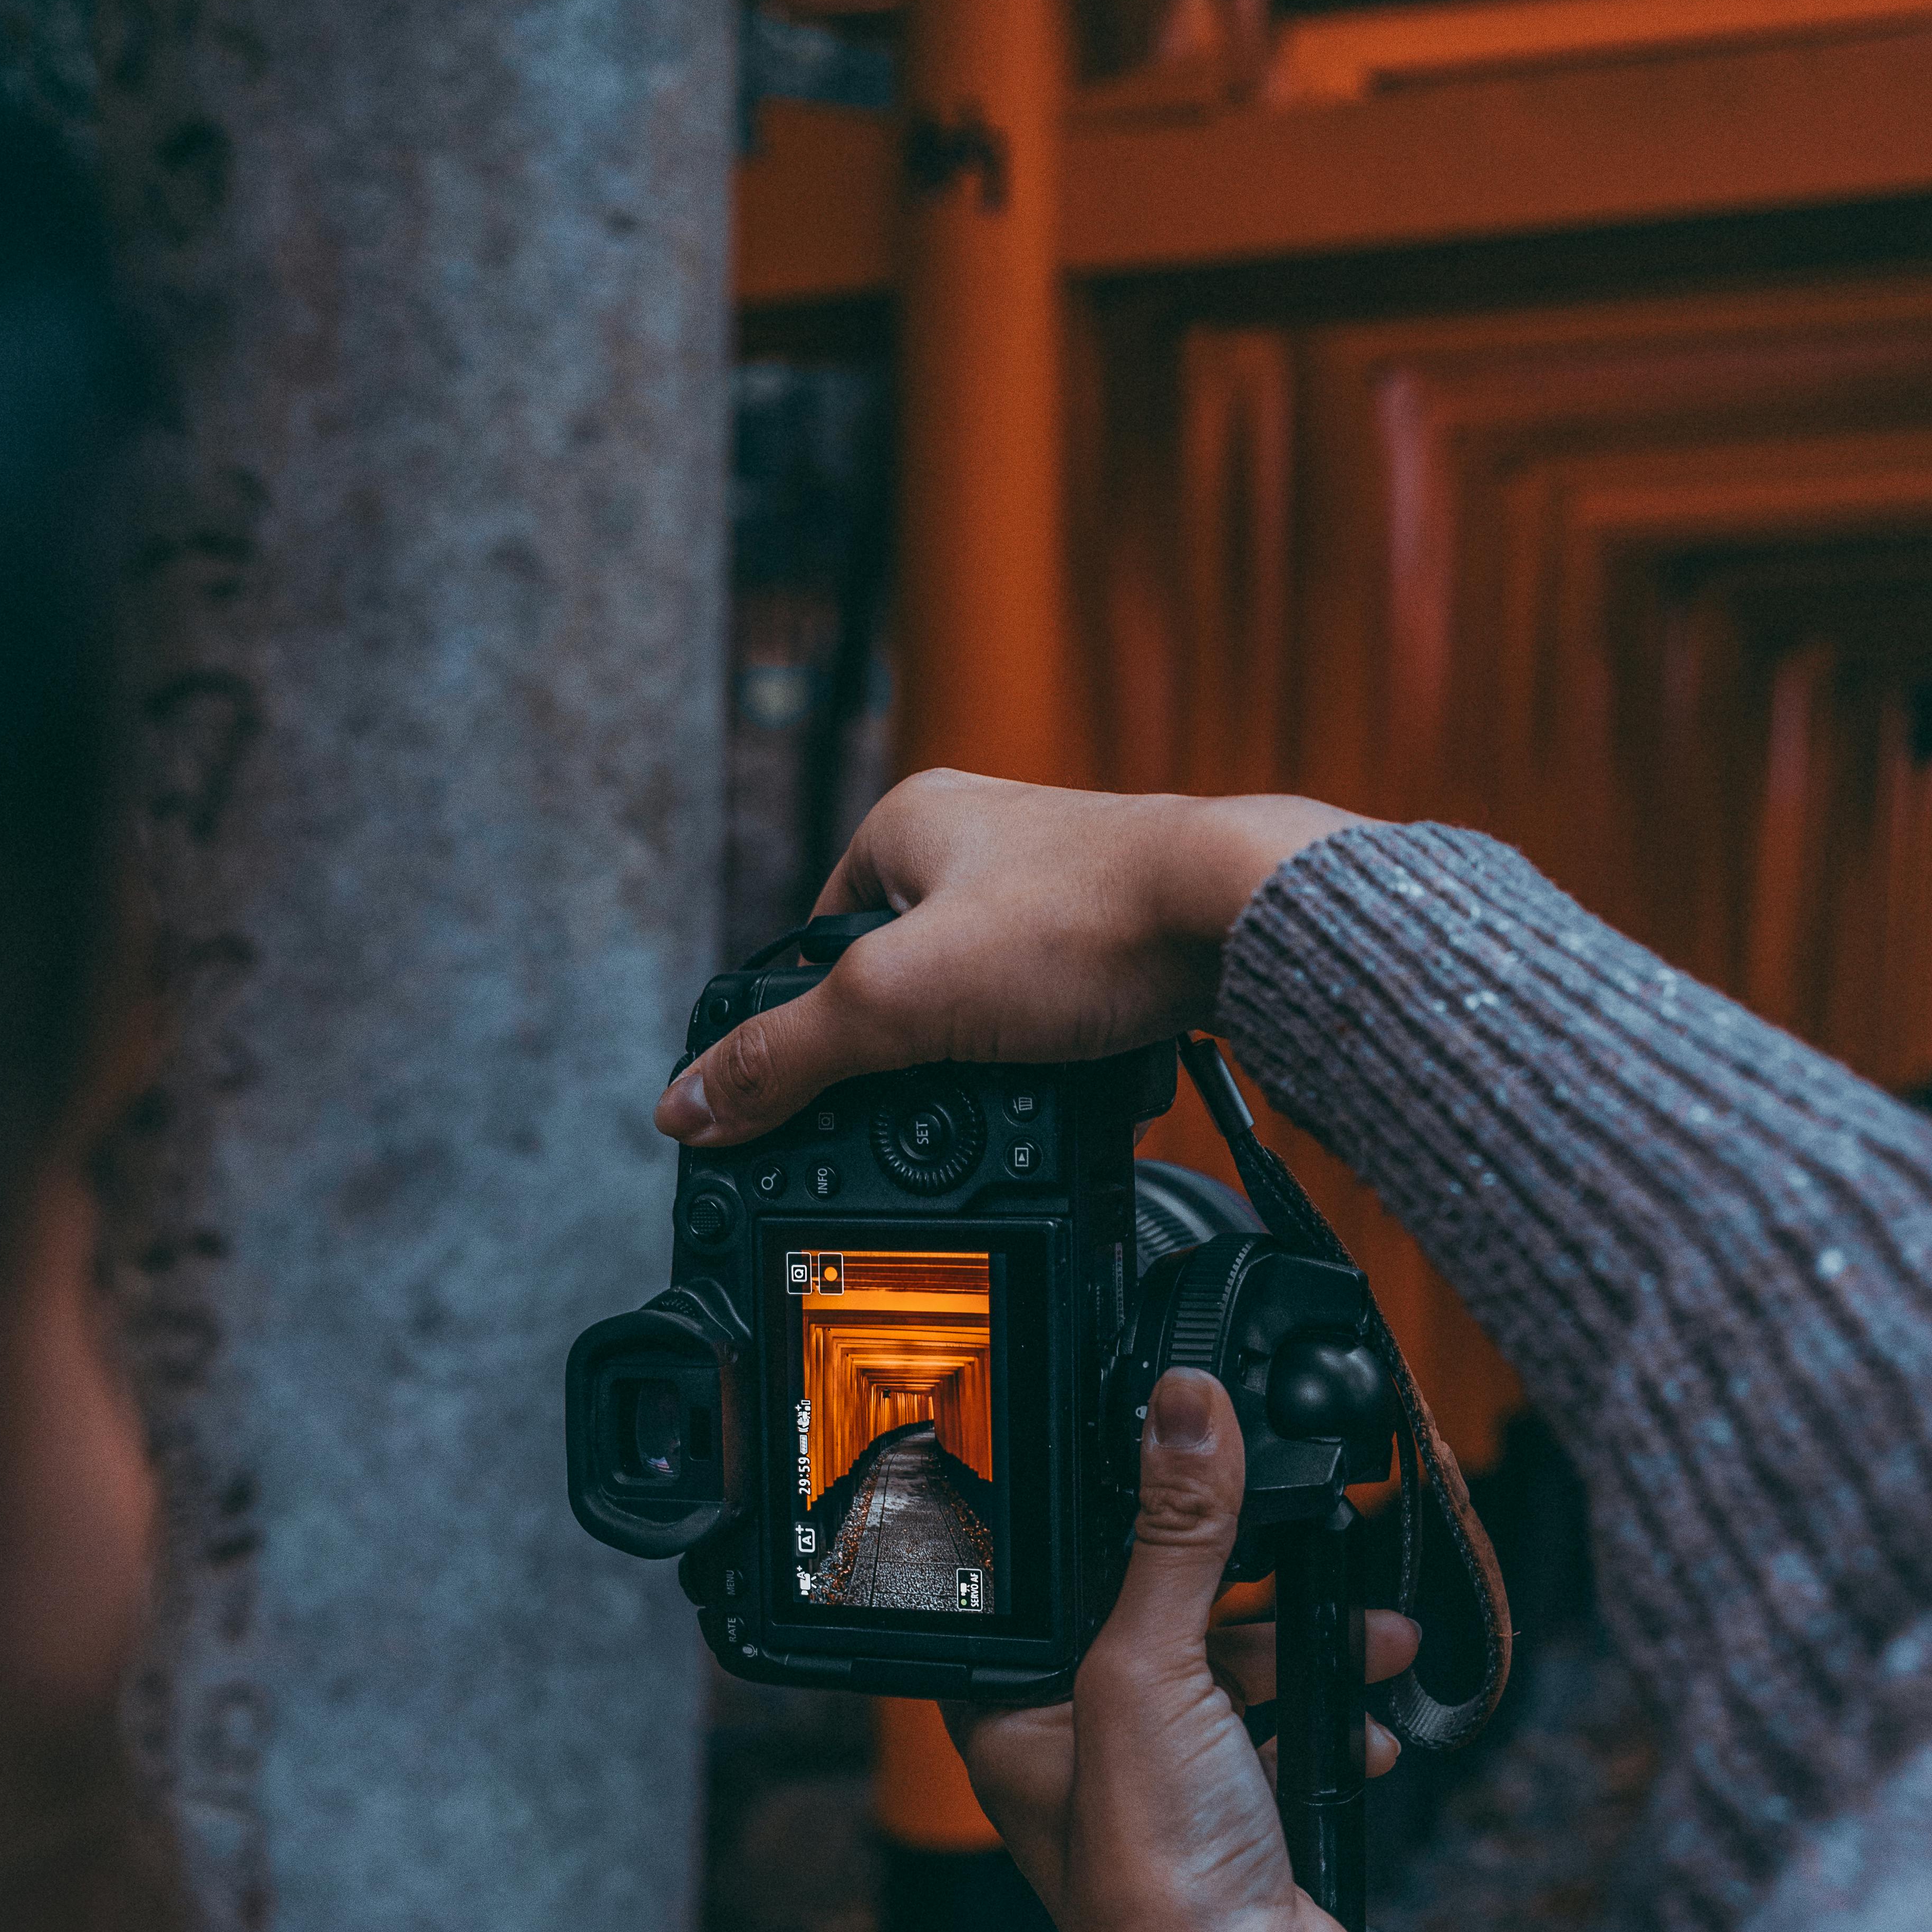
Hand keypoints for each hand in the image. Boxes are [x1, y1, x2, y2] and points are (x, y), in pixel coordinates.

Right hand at [655, 771, 1351, 1144]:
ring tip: (1019, 1082)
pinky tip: (1079, 1081)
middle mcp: (981, 840)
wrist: (1244, 920)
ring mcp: (1056, 886)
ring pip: (985, 1007)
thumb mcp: (897, 1000)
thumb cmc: (1088, 921)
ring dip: (995, 1063)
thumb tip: (687, 1107)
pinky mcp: (1120, 938)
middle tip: (938, 1092)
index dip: (812, 1023)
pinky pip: (1060, 1022)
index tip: (828, 1087)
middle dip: (917, 1052)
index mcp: (907, 824)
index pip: (812, 941)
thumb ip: (786, 1056)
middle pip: (900, 980)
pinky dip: (1063, 1063)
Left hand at [949, 1369, 1416, 1931]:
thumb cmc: (1150, 1883)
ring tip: (1369, 1635)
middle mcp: (1085, 1744)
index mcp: (1016, 1710)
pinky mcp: (1247, 1819)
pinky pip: (1294, 1736)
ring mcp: (1170, 1785)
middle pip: (1163, 1614)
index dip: (1113, 1515)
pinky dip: (1339, 1720)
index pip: (1055, 1577)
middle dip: (1247, 1583)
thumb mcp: (1151, 1669)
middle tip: (1304, 1535)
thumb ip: (1175, 1535)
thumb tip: (1183, 1409)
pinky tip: (1371, 1721)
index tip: (1173, 1454)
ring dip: (1311, 1649)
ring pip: (1240, 1672)